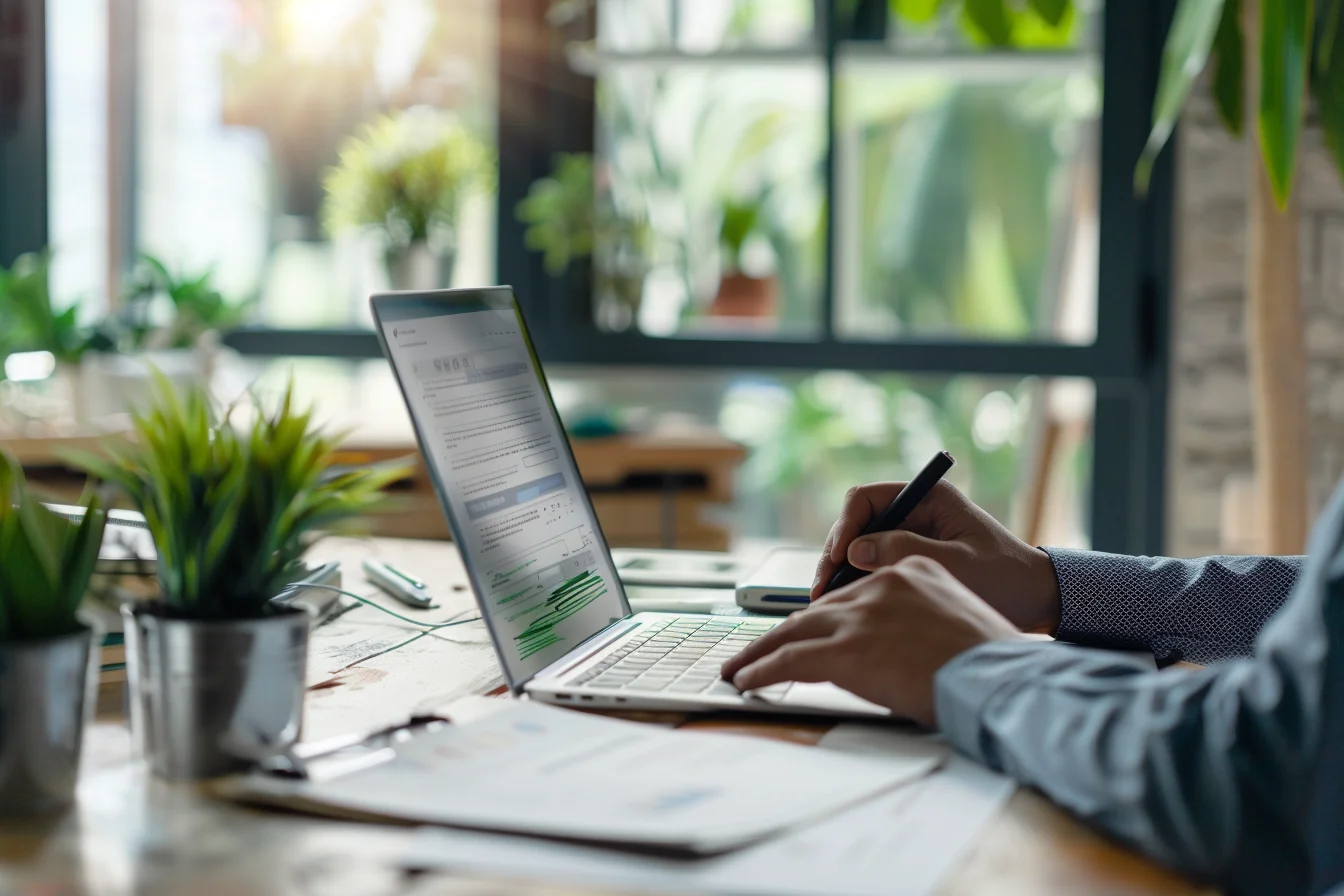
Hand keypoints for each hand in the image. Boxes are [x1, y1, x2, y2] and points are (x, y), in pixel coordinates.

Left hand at [722, 557, 1024, 726]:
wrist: (1002, 679)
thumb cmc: (994, 664)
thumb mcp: (956, 622)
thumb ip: (918, 623)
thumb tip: (896, 649)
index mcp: (911, 571)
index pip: (852, 593)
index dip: (822, 617)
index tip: (804, 631)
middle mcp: (880, 585)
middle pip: (815, 609)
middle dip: (781, 633)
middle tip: (757, 651)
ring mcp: (860, 616)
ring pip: (793, 631)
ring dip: (761, 653)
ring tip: (740, 668)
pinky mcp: (846, 650)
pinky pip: (788, 659)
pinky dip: (761, 670)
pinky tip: (746, 679)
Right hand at [813, 480, 1061, 632]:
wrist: (1037, 601)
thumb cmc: (1006, 578)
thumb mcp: (955, 564)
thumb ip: (904, 551)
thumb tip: (855, 551)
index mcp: (929, 497)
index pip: (867, 498)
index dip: (845, 526)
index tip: (839, 557)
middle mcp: (915, 511)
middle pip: (856, 523)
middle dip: (836, 553)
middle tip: (823, 589)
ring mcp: (912, 535)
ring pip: (859, 546)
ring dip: (842, 571)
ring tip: (829, 601)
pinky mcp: (911, 559)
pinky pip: (873, 565)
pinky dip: (858, 583)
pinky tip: (848, 605)